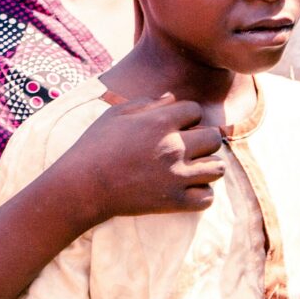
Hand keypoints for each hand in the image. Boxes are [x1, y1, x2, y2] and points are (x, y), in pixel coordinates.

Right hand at [60, 94, 226, 220]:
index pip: (196, 110)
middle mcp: (173, 147)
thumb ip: (146, 103)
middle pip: (213, 138)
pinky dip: (202, 193)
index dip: (187, 116)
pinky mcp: (174, 201)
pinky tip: (188, 189)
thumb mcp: (115, 115)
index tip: (175, 125)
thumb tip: (171, 97)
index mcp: (159, 122)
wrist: (82, 186)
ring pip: (217, 167)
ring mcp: (176, 176)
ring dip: (208, 165)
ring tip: (193, 168)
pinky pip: (208, 198)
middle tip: (189, 147)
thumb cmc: (94, 146)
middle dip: (203, 139)